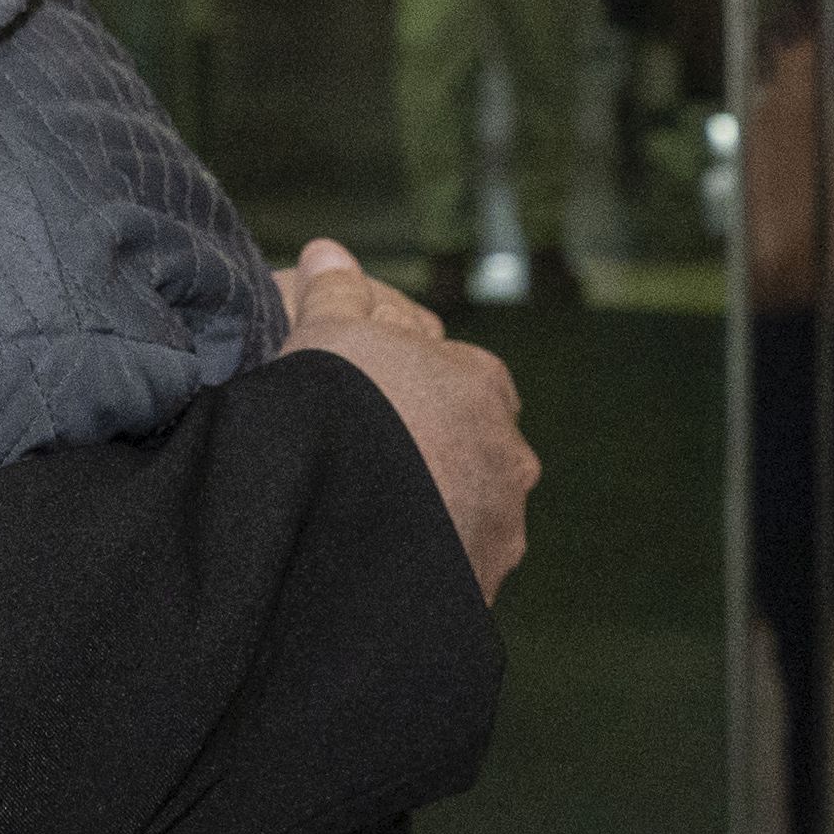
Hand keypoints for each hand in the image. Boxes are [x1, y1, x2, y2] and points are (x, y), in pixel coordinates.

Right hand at [281, 235, 530, 598]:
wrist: (342, 518)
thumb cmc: (338, 409)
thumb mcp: (324, 334)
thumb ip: (333, 292)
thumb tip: (328, 251)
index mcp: (482, 382)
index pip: (457, 373)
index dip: (406, 383)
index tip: (365, 400)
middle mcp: (508, 452)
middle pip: (468, 444)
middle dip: (429, 452)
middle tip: (363, 464)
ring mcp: (502, 522)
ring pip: (468, 509)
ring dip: (432, 512)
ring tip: (365, 520)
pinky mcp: (483, 582)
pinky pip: (455, 566)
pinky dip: (426, 563)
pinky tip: (376, 562)